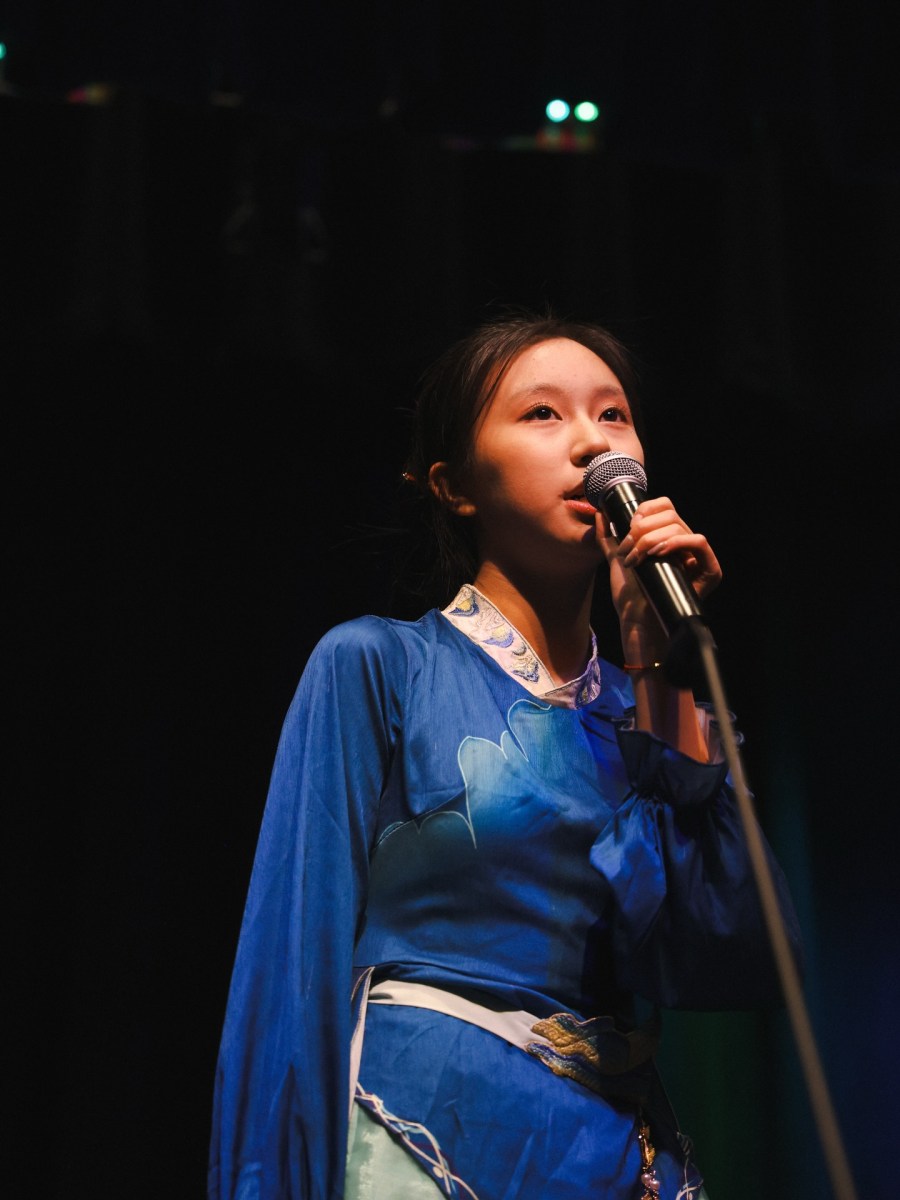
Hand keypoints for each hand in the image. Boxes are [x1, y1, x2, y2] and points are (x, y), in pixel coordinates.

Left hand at [595, 496, 721, 638]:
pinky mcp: (710, 571)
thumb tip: (601, 512)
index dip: (645, 510)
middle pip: (670, 514)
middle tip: (628, 549)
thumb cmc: (631, 596)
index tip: (628, 528)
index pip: (665, 506)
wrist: (638, 622)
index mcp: (668, 538)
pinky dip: (675, 543)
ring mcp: (698, 557)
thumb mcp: (617, 559)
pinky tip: (656, 554)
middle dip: (643, 529)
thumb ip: (609, 536)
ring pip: (679, 527)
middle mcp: (685, 545)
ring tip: (636, 558)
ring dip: (651, 539)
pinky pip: (699, 542)